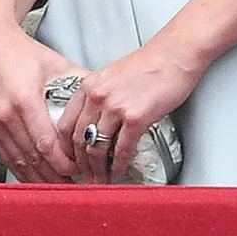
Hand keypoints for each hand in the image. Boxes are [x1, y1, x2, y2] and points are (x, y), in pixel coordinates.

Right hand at [0, 11, 79, 182]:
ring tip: (60, 188)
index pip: (46, 146)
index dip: (65, 164)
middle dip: (57, 177)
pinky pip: (5, 155)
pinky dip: (21, 170)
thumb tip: (103, 101)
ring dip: (40, 179)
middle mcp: (5, 114)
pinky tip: (35, 178)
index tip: (81, 171)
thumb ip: (81, 84)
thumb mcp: (56, 64)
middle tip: (76, 187)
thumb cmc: (19, 52)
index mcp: (24, 100)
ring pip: (18, 161)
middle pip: (33, 159)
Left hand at [52, 38, 200, 183]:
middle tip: (82, 176)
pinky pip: (122, 148)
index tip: (68, 159)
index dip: (64, 147)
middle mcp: (96, 96)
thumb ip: (97, 96)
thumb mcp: (109, 76)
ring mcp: (115, 108)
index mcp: (87, 86)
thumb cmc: (146, 65)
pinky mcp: (136, 118)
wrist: (172, 56)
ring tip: (99, 179)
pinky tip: (118, 172)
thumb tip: (93, 120)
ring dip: (97, 169)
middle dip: (79, 163)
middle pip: (77, 139)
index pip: (64, 123)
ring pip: (96, 147)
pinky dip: (118, 165)